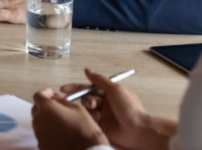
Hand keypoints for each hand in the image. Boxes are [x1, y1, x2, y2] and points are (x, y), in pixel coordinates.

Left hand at [32, 88, 108, 149]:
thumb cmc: (85, 131)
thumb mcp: (78, 109)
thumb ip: (63, 102)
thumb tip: (56, 100)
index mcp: (47, 108)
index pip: (38, 96)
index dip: (45, 93)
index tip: (51, 93)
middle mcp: (39, 120)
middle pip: (36, 109)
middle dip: (44, 106)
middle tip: (56, 108)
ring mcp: (38, 134)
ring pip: (38, 122)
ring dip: (46, 119)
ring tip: (60, 122)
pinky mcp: (41, 145)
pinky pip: (41, 134)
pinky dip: (47, 131)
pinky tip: (59, 133)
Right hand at [58, 68, 173, 149]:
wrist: (137, 130)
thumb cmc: (130, 108)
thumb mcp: (115, 89)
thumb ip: (100, 80)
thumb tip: (87, 71)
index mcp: (109, 93)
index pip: (89, 87)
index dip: (76, 88)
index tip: (64, 89)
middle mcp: (104, 103)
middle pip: (86, 98)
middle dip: (86, 99)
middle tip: (91, 104)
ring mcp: (102, 115)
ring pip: (86, 109)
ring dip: (90, 109)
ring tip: (97, 113)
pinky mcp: (100, 126)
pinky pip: (89, 119)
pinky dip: (91, 118)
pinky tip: (98, 120)